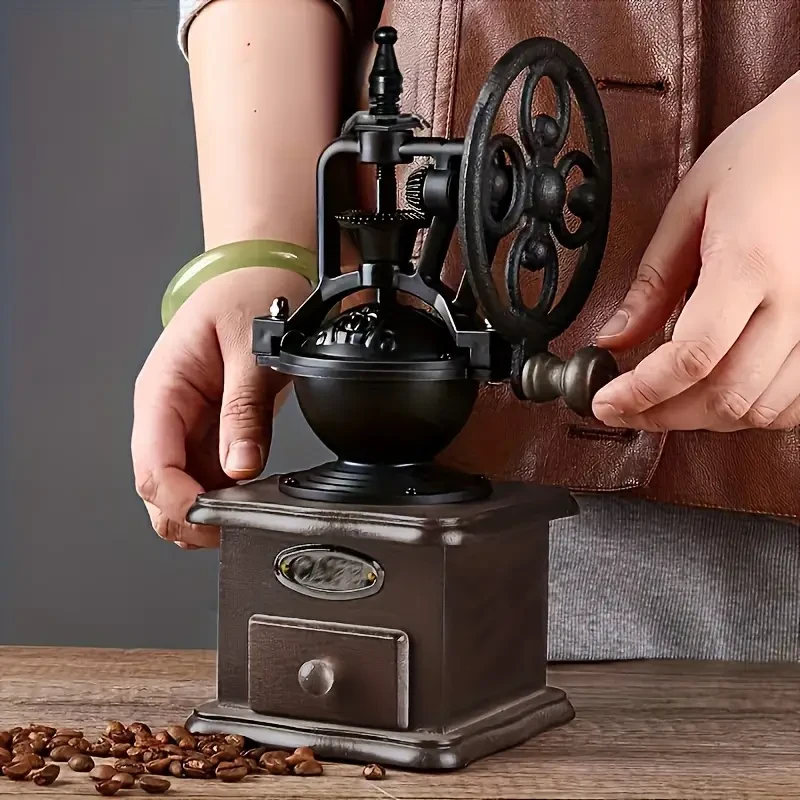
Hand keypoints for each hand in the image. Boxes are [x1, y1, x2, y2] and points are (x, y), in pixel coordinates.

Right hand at [131, 267, 309, 547]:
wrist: (257, 276)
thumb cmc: (246, 294)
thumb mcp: (251, 347)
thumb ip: (245, 408)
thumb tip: (240, 466)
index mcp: (162, 390)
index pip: (152, 465)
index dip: (179, 501)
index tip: (216, 518)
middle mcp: (166, 415)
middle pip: (158, 489)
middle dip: (191, 517)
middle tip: (239, 525)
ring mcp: (186, 427)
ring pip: (182, 490)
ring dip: (210, 510)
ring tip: (253, 510)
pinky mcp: (209, 432)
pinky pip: (208, 476)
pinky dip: (227, 495)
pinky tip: (255, 495)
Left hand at [592, 71, 799, 432]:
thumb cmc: (763, 158)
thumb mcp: (689, 209)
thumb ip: (651, 285)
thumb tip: (614, 339)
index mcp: (750, 264)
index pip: (692, 357)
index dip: (643, 392)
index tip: (606, 400)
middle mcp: (797, 302)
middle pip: (726, 395)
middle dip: (664, 415)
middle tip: (624, 409)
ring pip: (762, 409)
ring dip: (705, 418)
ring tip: (664, 403)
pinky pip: (795, 402)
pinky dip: (751, 411)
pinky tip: (719, 394)